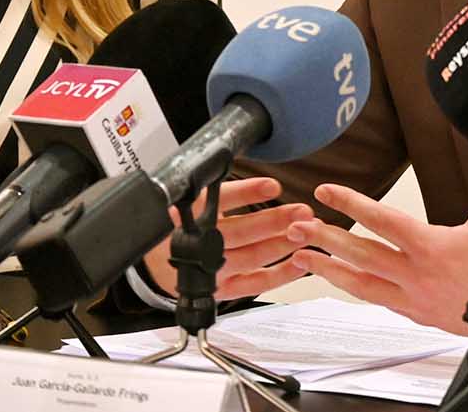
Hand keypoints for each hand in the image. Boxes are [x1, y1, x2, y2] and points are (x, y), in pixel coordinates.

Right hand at [142, 177, 312, 299]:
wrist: (159, 260)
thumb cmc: (184, 223)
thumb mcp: (194, 198)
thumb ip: (222, 189)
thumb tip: (262, 176)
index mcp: (187, 214)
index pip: (218, 201)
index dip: (247, 193)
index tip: (273, 186)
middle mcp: (196, 245)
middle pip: (238, 233)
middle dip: (274, 221)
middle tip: (302, 211)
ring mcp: (210, 271)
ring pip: (251, 257)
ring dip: (283, 243)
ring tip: (308, 229)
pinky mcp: (222, 290)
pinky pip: (255, 284)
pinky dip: (281, 274)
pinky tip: (300, 260)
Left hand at [288, 150, 467, 337]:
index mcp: (434, 248)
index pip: (383, 221)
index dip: (351, 203)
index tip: (327, 191)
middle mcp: (418, 276)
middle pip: (361, 254)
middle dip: (325, 238)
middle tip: (297, 226)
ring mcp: (415, 298)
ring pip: (361, 283)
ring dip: (329, 268)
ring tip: (302, 257)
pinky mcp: (418, 313)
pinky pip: (377, 299)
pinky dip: (354, 287)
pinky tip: (341, 279)